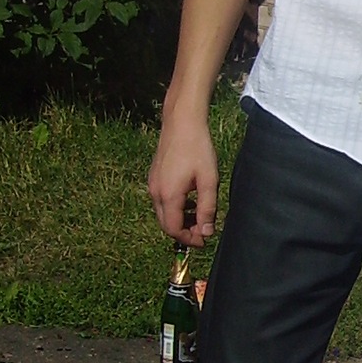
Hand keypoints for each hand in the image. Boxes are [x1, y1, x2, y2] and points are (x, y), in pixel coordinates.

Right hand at [148, 108, 219, 245]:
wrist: (181, 123)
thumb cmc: (198, 149)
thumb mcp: (209, 180)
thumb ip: (207, 209)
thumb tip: (206, 232)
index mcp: (169, 195)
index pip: (174, 230)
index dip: (189, 239)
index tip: (205, 240)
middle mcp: (155, 192)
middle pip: (166, 224)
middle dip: (184, 232)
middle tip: (203, 231)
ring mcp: (152, 184)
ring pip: (164, 213)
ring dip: (180, 220)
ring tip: (200, 215)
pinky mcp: (154, 177)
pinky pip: (162, 201)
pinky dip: (175, 207)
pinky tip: (191, 200)